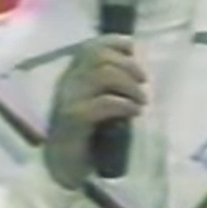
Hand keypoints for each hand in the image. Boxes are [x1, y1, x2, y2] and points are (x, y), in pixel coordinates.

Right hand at [43, 34, 146, 188]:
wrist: (63, 166)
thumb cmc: (84, 133)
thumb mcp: (96, 102)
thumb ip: (107, 85)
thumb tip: (134, 70)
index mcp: (72, 75)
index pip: (90, 47)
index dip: (113, 42)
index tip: (132, 48)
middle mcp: (67, 82)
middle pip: (99, 56)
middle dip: (128, 65)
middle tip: (143, 82)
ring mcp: (69, 99)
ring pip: (103, 74)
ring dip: (129, 85)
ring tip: (141, 101)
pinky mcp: (74, 119)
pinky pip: (104, 102)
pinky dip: (125, 104)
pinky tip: (134, 112)